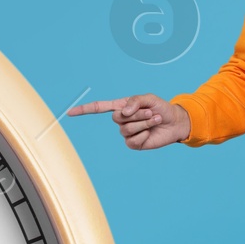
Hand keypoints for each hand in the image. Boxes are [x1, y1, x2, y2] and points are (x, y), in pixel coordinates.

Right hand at [68, 93, 190, 149]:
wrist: (174, 122)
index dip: (84, 110)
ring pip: (126, 129)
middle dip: (136, 114)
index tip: (70, 112)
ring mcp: (126, 133)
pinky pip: (133, 140)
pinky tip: (150, 132)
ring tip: (154, 120)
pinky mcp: (133, 144)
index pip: (99, 108)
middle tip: (149, 113)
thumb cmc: (160, 108)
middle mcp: (121, 120)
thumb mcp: (149, 99)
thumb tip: (122, 113)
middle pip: (116, 118)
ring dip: (143, 124)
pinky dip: (144, 134)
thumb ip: (134, 101)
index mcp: (121, 107)